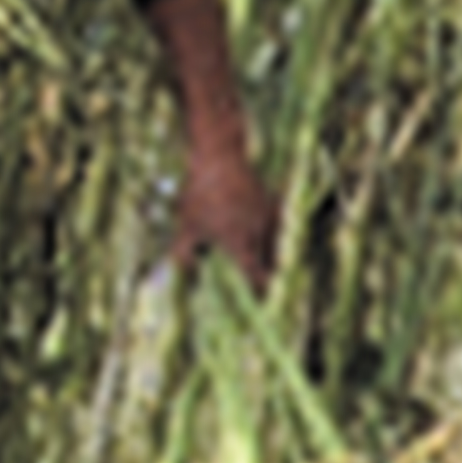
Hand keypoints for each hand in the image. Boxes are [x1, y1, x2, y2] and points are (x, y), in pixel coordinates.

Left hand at [160, 143, 279, 286]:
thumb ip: (184, 257)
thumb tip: (188, 277)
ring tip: (263, 261)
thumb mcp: (185, 227)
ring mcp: (269, 218)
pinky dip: (272, 233)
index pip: (258, 279)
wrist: (219, 158)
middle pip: (270, 264)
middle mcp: (261, 235)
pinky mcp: (272, 202)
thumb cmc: (200, 195)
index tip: (259, 304)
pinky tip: (263, 233)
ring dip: (271, 255)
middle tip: (259, 284)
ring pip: (275, 244)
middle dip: (266, 275)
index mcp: (242, 246)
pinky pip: (277, 225)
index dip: (260, 294)